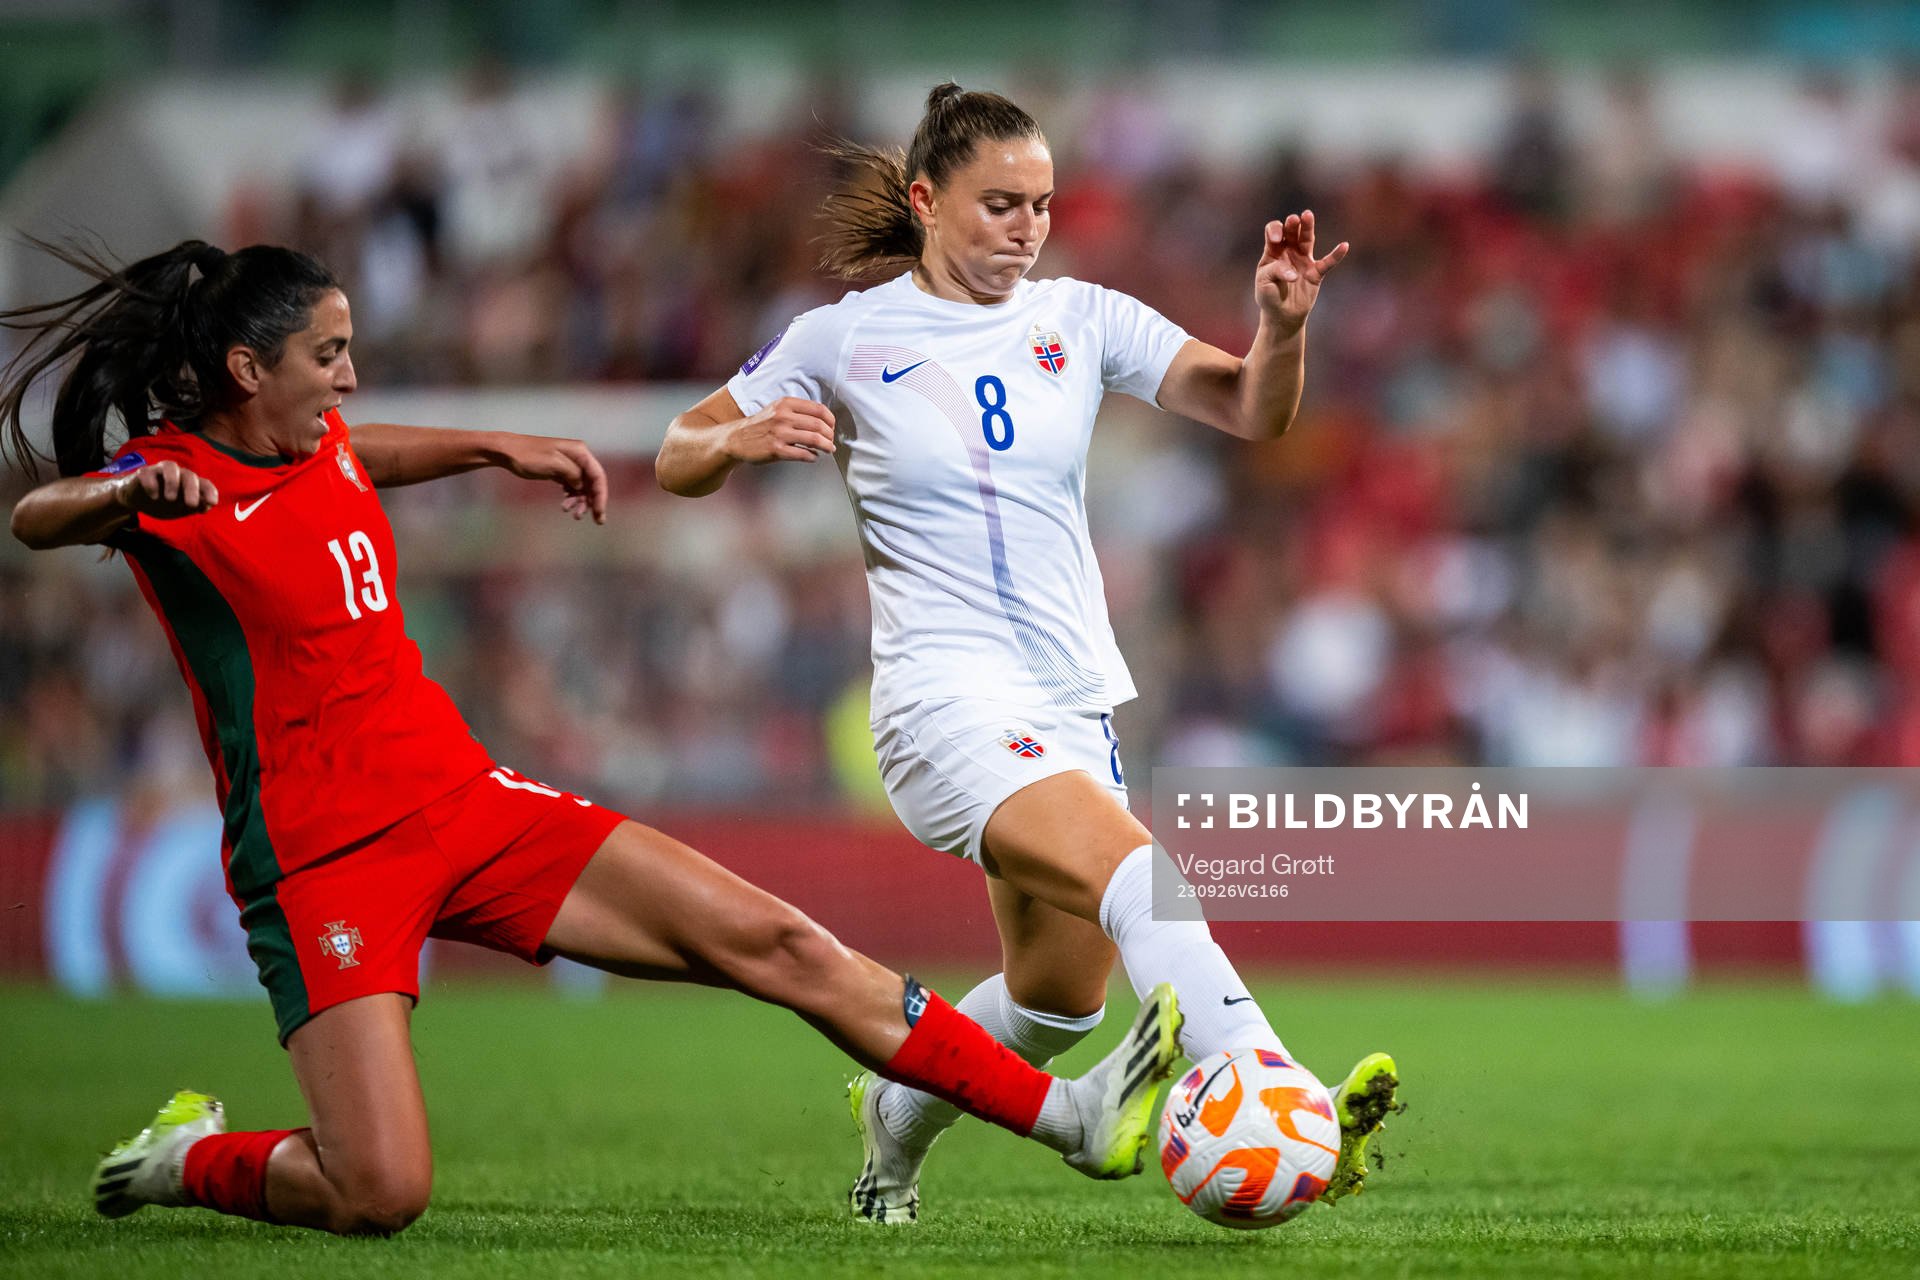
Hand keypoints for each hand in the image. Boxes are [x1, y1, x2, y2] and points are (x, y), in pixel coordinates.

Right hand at [115, 461, 218, 518]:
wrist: (136, 500)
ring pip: (170, 466)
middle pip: (189, 475)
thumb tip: (207, 505)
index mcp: (189, 484)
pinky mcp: (143, 473)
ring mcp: (160, 471)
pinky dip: (151, 484)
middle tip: (191, 505)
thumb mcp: (180, 509)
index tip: (212, 503)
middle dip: (192, 490)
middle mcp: (178, 474)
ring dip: (173, 482)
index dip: (210, 491)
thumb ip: (194, 507)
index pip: (204, 483)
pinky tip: (153, 497)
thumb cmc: (163, 503)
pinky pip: (148, 473)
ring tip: (170, 499)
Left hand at [496, 434, 607, 523]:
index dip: (601, 496)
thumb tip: (582, 486)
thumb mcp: (553, 464)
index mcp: (579, 452)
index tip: (599, 513)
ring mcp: (569, 464)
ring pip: (582, 487)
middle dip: (593, 502)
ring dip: (580, 502)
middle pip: (592, 483)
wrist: (507, 452)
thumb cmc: (528, 456)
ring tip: (571, 513)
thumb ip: (573, 474)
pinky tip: (565, 506)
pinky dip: (571, 497)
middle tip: (595, 520)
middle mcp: (578, 457)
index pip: (597, 476)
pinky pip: (572, 487)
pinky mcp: (560, 471)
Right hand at [724, 397, 836, 464]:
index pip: (819, 409)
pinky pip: (803, 454)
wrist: (736, 439)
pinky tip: (813, 457)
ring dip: (826, 446)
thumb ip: (797, 411)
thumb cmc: (760, 425)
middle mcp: (783, 416)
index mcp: (786, 404)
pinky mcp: (776, 450)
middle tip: (831, 442)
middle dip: (830, 435)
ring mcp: (780, 433)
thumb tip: (823, 420)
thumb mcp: (777, 409)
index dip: (830, 420)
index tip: (832, 427)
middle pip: (819, 425)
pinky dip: (812, 456)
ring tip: (828, 450)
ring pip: (814, 439)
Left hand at [1256, 211, 1347, 336]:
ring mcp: (1303, 260)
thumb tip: (1294, 274)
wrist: (1281, 315)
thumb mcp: (1264, 282)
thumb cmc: (1268, 296)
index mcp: (1273, 251)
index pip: (1273, 232)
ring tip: (1307, 215)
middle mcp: (1288, 251)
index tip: (1276, 239)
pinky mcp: (1315, 273)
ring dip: (1308, 228)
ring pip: (1307, 240)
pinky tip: (1344, 246)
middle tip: (1294, 220)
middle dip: (1293, 225)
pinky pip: (1327, 262)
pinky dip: (1336, 255)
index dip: (1275, 231)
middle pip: (1292, 232)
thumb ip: (1276, 271)